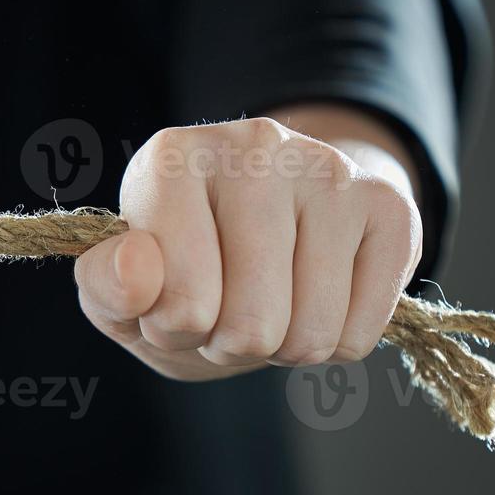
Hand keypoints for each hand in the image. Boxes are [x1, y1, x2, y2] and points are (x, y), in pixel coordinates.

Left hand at [74, 114, 421, 380]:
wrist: (272, 222)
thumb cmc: (184, 263)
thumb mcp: (121, 285)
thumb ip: (106, 287)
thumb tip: (136, 272)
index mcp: (171, 157)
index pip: (179, 298)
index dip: (172, 327)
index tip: (170, 299)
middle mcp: (254, 146)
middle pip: (252, 322)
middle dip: (229, 342)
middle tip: (223, 309)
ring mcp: (329, 170)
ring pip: (312, 333)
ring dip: (282, 348)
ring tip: (267, 303)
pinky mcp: (388, 206)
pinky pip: (360, 332)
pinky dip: (332, 343)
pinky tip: (313, 298)